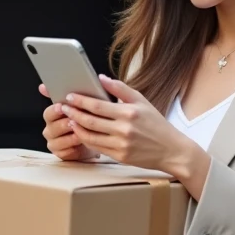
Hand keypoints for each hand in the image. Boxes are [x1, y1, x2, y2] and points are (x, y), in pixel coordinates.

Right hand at [39, 84, 96, 160]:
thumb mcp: (82, 104)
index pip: (48, 112)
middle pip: (51, 127)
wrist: (96, 139)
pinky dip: (72, 148)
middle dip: (63, 124)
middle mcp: (50, 129)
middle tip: (74, 120)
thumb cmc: (88, 119)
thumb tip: (47, 85)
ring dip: (69, 136)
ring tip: (81, 132)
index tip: (62, 106)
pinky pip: (63, 152)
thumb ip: (70, 95)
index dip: (55, 110)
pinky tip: (81, 144)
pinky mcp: (60, 154)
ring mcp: (54, 142)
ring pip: (57, 140)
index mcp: (53, 115)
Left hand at [61, 74, 210, 193]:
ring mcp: (121, 145)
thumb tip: (100, 77)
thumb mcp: (142, 101)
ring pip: (90, 136)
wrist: (171, 150)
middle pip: (90, 121)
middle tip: (63, 107)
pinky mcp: (120, 157)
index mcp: (129, 113)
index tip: (69, 96)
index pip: (97, 106)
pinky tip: (80, 132)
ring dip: (76, 127)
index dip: (80, 101)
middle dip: (73, 113)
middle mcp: (124, 129)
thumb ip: (120, 89)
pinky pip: (97, 147)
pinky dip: (86, 139)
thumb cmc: (156, 124)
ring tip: (69, 119)